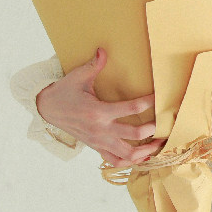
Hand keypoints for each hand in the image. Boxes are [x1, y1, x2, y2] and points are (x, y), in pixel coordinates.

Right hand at [36, 47, 167, 166]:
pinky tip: (142, 155)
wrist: (47, 109)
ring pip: (127, 154)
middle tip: (164, 123)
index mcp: (99, 111)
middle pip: (134, 135)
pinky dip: (130, 162)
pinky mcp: (96, 147)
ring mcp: (99, 141)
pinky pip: (115, 161)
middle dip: (152, 130)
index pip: (132, 108)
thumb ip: (94, 65)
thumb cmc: (64, 92)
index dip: (149, 102)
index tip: (159, 97)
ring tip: (158, 144)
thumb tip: (103, 50)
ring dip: (145, 151)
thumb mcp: (78, 76)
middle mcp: (100, 129)